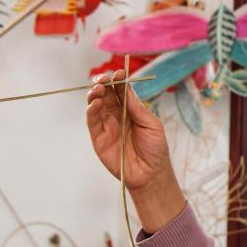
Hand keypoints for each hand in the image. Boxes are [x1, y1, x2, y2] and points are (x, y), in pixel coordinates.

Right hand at [87, 70, 184, 230]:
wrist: (151, 174)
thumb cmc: (156, 148)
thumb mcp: (151, 124)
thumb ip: (136, 108)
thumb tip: (125, 87)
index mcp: (131, 110)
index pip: (121, 91)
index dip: (118, 81)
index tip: (118, 72)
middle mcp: (117, 116)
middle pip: (106, 95)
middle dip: (103, 84)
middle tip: (103, 78)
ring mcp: (107, 126)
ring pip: (96, 105)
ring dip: (95, 95)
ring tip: (98, 89)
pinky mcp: (98, 139)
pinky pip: (92, 122)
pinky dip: (91, 110)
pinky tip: (94, 103)